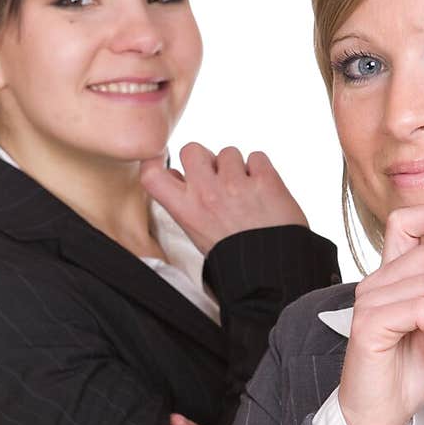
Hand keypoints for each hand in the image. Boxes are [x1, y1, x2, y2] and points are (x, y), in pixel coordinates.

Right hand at [140, 143, 307, 254]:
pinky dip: (261, 170)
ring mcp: (236, 185)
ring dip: (237, 168)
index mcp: (186, 210)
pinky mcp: (265, 181)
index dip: (158, 162)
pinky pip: (257, 157)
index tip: (170, 163)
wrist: (271, 275)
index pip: (152, 174)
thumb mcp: (198, 235)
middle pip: (192, 149)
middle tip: (217, 178)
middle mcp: (207, 193)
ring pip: (229, 153)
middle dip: (205, 159)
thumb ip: (187, 205)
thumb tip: (180, 177)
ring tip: (246, 193)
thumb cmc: (236, 258)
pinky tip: (263, 192)